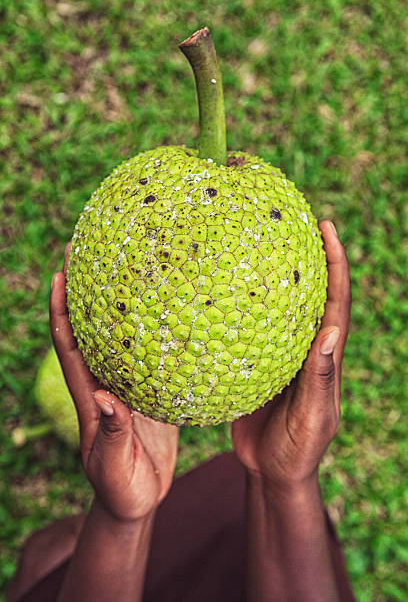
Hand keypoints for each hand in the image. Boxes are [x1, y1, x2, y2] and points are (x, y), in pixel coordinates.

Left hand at [50, 244, 178, 521]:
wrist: (138, 499)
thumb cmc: (122, 489)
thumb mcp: (114, 469)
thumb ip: (111, 436)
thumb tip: (105, 401)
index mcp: (89, 395)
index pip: (68, 344)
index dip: (60, 308)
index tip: (60, 272)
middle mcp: (103, 381)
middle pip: (89, 326)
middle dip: (85, 289)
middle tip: (92, 250)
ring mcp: (125, 383)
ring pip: (117, 334)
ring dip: (118, 302)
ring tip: (131, 266)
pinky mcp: (146, 391)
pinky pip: (146, 352)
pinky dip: (152, 327)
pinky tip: (170, 309)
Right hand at [232, 220, 350, 489]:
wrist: (273, 472)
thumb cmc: (299, 451)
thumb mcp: (312, 419)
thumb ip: (319, 380)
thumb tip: (331, 332)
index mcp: (325, 357)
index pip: (335, 301)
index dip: (335, 264)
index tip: (328, 228)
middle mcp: (305, 348)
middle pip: (310, 292)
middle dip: (307, 255)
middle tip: (292, 219)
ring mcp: (280, 354)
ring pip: (280, 306)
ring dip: (273, 275)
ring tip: (255, 243)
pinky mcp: (257, 363)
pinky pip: (250, 327)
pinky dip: (241, 306)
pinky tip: (219, 292)